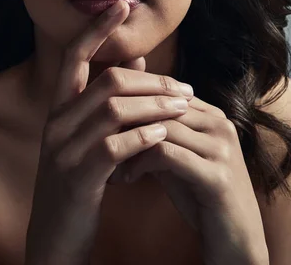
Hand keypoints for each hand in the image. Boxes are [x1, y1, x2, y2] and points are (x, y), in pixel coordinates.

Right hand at [24, 0, 193, 264]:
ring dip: (155, 105)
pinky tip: (164, 134)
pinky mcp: (78, 177)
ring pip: (114, 110)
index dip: (96, 29)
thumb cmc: (79, 180)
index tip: (120, 5)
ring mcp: (64, 150)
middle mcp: (57, 123)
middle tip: (185, 88)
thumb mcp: (89, 136)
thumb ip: (109, 97)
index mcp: (59, 109)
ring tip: (184, 107)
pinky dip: (144, 136)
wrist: (54, 237)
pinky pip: (115, 146)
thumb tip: (136, 59)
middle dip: (152, 81)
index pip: (73, 57)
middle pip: (107, 82)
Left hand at [111, 84, 268, 264]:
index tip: (100, 120)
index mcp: (212, 115)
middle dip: (126, 121)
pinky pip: (167, 154)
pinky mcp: (218, 176)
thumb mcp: (176, 156)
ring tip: (107, 160)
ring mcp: (222, 149)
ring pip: (162, 127)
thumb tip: (116, 112)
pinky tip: (125, 177)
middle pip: (161, 105)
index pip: (163, 92)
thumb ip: (155, 132)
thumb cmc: (199, 195)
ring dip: (128, 143)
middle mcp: (220, 124)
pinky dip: (139, 163)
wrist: (235, 239)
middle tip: (96, 136)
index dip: (129, 104)